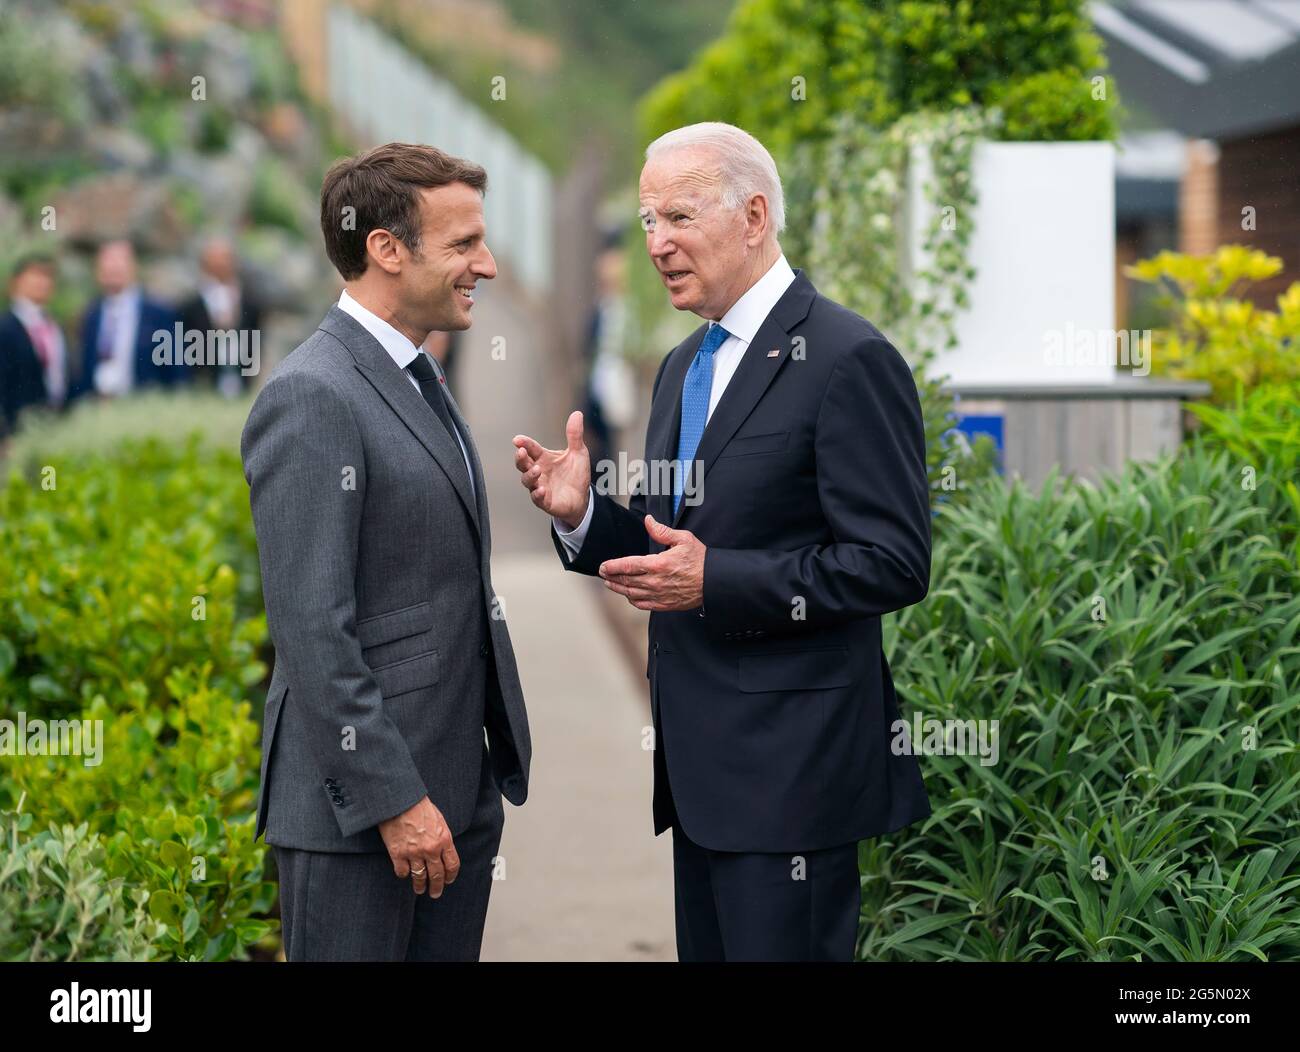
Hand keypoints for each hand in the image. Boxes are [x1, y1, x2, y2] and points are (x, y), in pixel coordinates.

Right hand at [378, 796, 459, 897]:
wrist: (399, 801)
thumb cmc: (419, 806)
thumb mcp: (439, 820)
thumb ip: (442, 837)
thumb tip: (443, 851)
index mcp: (444, 839)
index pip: (452, 865)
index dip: (451, 876)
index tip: (448, 881)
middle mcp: (431, 849)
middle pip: (437, 875)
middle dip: (437, 887)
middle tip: (435, 893)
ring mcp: (414, 853)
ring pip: (419, 877)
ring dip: (420, 886)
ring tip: (420, 890)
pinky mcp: (398, 854)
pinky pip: (402, 872)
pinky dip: (403, 875)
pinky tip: (404, 874)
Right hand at [512, 411, 590, 528]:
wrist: (583, 497)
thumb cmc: (576, 474)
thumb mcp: (579, 452)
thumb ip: (575, 435)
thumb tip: (577, 413)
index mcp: (543, 458)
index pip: (531, 448)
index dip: (524, 443)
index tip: (517, 439)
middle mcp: (538, 471)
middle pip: (522, 464)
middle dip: (520, 458)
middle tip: (521, 451)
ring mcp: (540, 486)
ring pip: (527, 480)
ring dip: (530, 475)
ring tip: (537, 470)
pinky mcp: (545, 501)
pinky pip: (537, 498)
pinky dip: (538, 494)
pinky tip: (541, 490)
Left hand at [599, 515, 705, 610]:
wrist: (714, 581)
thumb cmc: (700, 560)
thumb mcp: (683, 539)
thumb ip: (662, 531)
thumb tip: (648, 521)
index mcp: (657, 564)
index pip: (627, 566)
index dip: (612, 566)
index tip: (603, 566)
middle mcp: (655, 581)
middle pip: (625, 581)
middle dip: (611, 577)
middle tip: (603, 574)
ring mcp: (658, 595)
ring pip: (631, 594)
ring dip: (618, 589)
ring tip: (609, 584)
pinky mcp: (664, 604)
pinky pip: (642, 604)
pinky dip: (632, 600)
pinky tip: (628, 595)